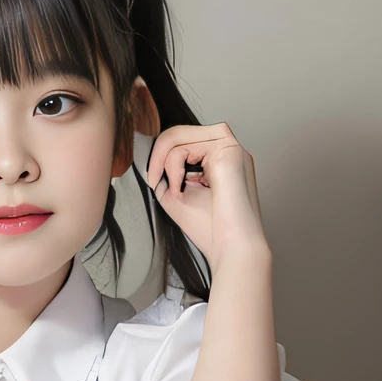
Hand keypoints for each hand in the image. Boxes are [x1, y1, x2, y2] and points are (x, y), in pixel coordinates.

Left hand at [143, 122, 268, 274]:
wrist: (232, 248)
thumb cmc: (210, 228)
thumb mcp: (176, 192)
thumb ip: (166, 169)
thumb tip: (149, 149)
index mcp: (219, 157)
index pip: (182, 140)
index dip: (160, 157)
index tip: (153, 181)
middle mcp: (227, 147)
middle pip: (178, 132)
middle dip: (157, 156)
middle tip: (154, 181)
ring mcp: (230, 145)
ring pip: (177, 136)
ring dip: (164, 163)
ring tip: (173, 190)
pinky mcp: (228, 149)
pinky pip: (182, 148)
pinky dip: (173, 169)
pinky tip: (180, 188)